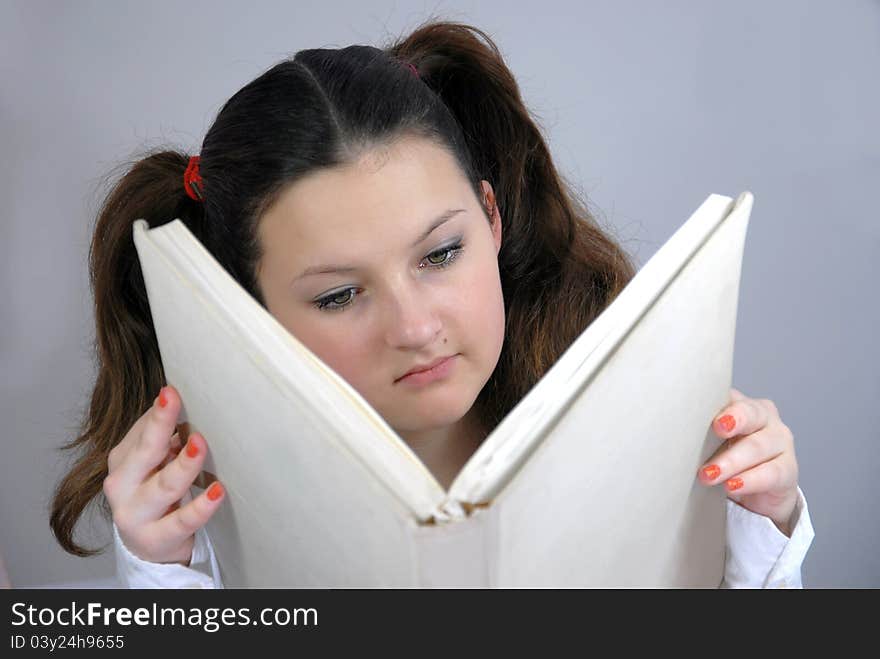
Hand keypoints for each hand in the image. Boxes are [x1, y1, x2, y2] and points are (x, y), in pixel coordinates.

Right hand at [102, 384, 224, 564]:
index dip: (158, 413)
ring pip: (164, 486)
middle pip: (145, 452)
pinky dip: (201, 506)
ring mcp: (135, 515)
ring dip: (184, 464)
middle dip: (160, 426)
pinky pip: (183, 520)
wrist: (147, 547)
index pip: (140, 433)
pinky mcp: (156, 539)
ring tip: (200, 445)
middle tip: (175, 403)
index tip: (171, 391)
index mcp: (122, 461)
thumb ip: (164, 441)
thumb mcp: (153, 466)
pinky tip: (218, 491)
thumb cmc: (154, 494)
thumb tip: (183, 409)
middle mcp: (121, 486)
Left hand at [698, 387, 799, 536]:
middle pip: (751, 414)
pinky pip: (771, 473)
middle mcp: (765, 419)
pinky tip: (733, 486)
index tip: (707, 409)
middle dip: (733, 420)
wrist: (755, 493)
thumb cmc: (725, 457)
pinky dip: (749, 480)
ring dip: (731, 461)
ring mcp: (780, 443)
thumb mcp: (711, 442)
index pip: (732, 397)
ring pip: (757, 446)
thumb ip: (699, 432)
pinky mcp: (788, 470)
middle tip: (716, 429)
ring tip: (708, 474)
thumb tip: (669, 431)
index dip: (720, 402)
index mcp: (743, 405)